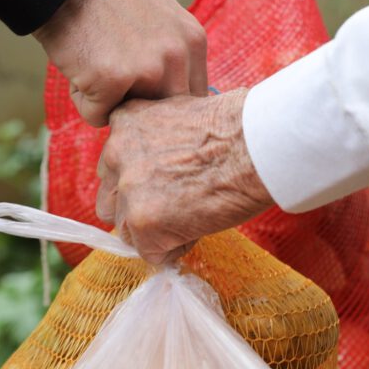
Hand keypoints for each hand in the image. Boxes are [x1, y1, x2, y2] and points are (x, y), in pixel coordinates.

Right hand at [33, 0, 207, 126]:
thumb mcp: (159, 16)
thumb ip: (172, 53)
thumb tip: (176, 93)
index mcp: (193, 41)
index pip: (194, 100)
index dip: (165, 105)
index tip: (142, 95)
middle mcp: (177, 57)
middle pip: (168, 116)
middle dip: (141, 112)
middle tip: (115, 88)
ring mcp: (148, 70)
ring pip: (134, 119)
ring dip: (110, 105)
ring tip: (94, 69)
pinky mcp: (113, 80)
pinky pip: (97, 116)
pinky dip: (82, 100)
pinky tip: (78, 68)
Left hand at [96, 89, 273, 264]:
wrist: (257, 144)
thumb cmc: (237, 127)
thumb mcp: (181, 115)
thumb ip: (156, 140)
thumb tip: (160, 166)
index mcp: (124, 122)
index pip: (115, 165)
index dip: (144, 179)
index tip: (169, 180)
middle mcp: (116, 154)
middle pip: (111, 199)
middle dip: (139, 207)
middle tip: (177, 202)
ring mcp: (127, 190)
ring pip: (128, 230)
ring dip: (155, 230)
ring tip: (193, 214)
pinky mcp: (144, 222)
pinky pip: (153, 253)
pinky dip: (177, 247)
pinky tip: (202, 225)